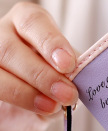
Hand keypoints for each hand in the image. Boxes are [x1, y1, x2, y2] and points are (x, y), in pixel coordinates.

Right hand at [0, 2, 77, 130]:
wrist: (35, 103)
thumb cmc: (55, 77)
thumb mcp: (65, 70)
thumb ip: (68, 70)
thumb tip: (76, 77)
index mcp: (26, 21)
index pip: (32, 21)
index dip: (51, 42)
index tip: (69, 64)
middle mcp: (2, 34)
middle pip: (10, 48)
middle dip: (42, 75)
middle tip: (67, 93)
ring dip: (28, 92)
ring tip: (54, 106)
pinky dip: (19, 101)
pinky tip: (39, 109)